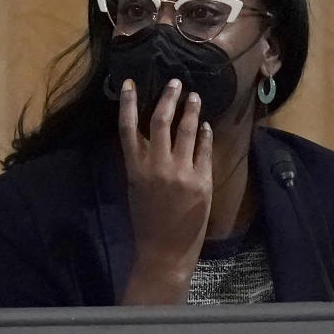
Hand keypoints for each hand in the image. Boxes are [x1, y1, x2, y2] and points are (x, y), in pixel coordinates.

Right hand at [118, 77, 213, 304]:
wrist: (165, 251)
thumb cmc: (146, 222)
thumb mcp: (135, 189)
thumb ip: (139, 162)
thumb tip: (145, 137)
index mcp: (135, 169)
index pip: (128, 128)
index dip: (128, 104)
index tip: (130, 83)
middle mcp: (157, 166)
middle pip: (161, 122)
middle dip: (168, 98)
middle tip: (175, 82)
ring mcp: (181, 173)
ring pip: (186, 131)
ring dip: (190, 110)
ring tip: (194, 96)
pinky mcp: (201, 181)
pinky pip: (204, 150)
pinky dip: (205, 135)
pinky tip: (205, 126)